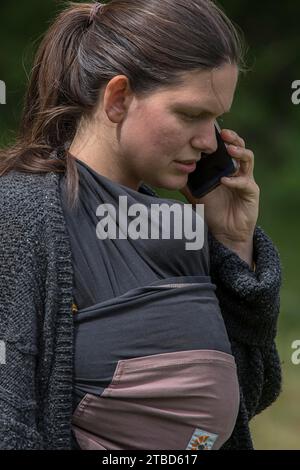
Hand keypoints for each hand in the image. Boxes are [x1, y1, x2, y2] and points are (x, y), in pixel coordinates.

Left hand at [179, 128, 259, 244]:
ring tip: (229, 149)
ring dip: (238, 152)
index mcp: (224, 167)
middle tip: (223, 133)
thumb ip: (186, 182)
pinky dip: (235, 180)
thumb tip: (170, 171)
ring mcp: (246, 180)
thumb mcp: (195, 194)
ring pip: (248, 159)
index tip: (204, 134)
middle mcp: (237, 170)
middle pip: (239, 146)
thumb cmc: (212, 211)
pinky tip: (225, 180)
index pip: (224, 146)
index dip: (217, 139)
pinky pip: (245, 182)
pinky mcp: (252, 192)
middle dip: (232, 138)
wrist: (225, 232)